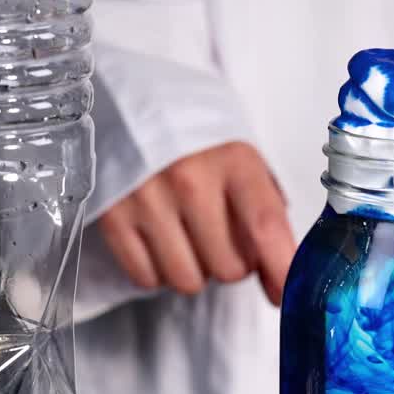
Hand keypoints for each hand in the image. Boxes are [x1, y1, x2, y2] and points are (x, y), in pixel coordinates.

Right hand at [97, 142, 295, 303]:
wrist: (123, 99)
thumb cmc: (192, 137)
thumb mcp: (238, 154)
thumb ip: (265, 207)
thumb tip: (278, 273)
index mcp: (232, 159)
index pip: (266, 227)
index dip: (279, 270)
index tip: (282, 293)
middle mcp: (190, 180)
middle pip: (228, 267)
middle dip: (232, 264)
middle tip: (222, 241)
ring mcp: (147, 199)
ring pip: (188, 280)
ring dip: (195, 271)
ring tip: (189, 240)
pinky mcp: (111, 216)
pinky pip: (147, 277)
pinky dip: (157, 271)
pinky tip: (160, 243)